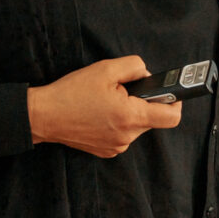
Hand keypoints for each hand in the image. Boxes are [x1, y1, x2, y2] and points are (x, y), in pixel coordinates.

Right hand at [27, 56, 180, 157]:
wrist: (43, 116)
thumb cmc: (71, 93)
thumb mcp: (105, 69)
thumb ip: (134, 67)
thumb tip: (148, 75)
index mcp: (130, 117)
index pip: (171, 117)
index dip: (176, 102)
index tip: (171, 93)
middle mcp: (127, 137)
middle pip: (152, 118)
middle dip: (143, 102)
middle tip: (122, 91)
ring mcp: (116, 146)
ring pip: (137, 126)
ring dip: (129, 113)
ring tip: (106, 102)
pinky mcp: (107, 151)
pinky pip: (123, 134)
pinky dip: (118, 123)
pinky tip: (100, 114)